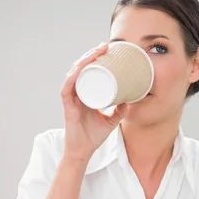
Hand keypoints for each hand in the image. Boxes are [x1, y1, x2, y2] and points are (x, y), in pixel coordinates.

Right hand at [61, 43, 126, 161]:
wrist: (83, 152)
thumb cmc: (93, 137)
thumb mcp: (111, 121)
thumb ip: (120, 111)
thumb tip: (131, 99)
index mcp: (84, 94)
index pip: (88, 72)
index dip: (96, 59)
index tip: (108, 50)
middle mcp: (76, 93)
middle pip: (81, 68)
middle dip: (92, 55)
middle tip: (106, 46)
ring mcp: (71, 98)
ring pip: (75, 73)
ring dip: (85, 60)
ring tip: (98, 52)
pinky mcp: (67, 105)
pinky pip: (68, 87)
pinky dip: (74, 76)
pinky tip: (81, 68)